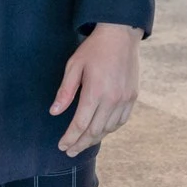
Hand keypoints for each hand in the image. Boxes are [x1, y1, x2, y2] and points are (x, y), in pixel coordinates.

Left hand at [51, 23, 141, 155]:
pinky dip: (110, 129)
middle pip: (94, 131)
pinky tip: (101, 131)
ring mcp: (125, 99)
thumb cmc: (94, 49)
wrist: (121, 35)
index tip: (61, 146)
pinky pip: (121, 121)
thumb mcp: (74, 66)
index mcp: (95, 92)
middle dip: (80, 144)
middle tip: (69, 151)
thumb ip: (65, 91)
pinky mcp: (132, 97)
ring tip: (83, 143)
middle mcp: (112, 99)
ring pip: (109, 129)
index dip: (69, 138)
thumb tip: (54, 112)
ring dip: (95, 139)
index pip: (80, 124)